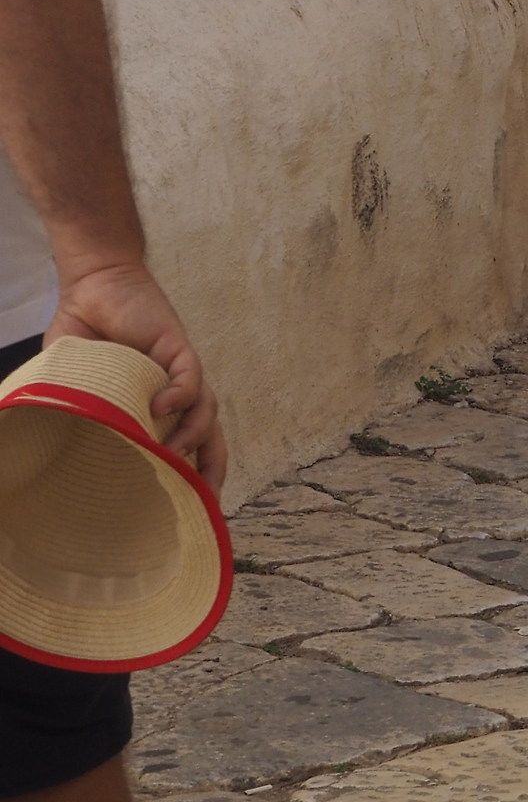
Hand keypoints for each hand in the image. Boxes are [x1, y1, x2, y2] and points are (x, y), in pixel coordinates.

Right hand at [48, 263, 224, 488]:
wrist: (94, 289)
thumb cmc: (85, 339)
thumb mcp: (75, 385)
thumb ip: (72, 412)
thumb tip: (42, 447)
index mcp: (155, 411)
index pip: (183, 451)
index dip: (189, 480)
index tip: (187, 513)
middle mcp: (175, 397)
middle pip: (209, 441)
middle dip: (209, 472)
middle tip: (203, 503)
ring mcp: (179, 375)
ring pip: (205, 412)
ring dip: (192, 436)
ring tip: (173, 453)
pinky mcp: (179, 350)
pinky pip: (190, 378)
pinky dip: (179, 394)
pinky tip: (160, 407)